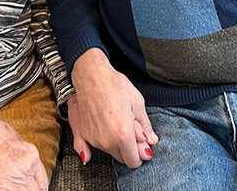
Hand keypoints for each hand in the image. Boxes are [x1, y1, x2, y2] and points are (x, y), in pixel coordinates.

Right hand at [0, 106, 47, 190]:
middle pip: (37, 190)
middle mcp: (27, 168)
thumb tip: (27, 168)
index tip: (36, 189)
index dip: (40, 188)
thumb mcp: (19, 141)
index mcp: (32, 156)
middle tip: (27, 190)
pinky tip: (6, 190)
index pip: (43, 180)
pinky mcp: (1, 187)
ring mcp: (15, 179)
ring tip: (15, 189)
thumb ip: (25, 157)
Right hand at [70, 49, 157, 167]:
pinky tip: (105, 127)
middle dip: (129, 148)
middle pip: (122, 159)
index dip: (140, 154)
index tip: (140, 142)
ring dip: (116, 143)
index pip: (134, 161)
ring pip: (110, 152)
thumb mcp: (137, 102)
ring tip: (117, 120)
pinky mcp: (84, 134)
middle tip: (130, 127)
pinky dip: (102, 141)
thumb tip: (151, 141)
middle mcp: (107, 141)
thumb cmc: (115, 85)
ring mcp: (94, 139)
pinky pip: (95, 146)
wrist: (91, 75)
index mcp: (123, 135)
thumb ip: (145, 126)